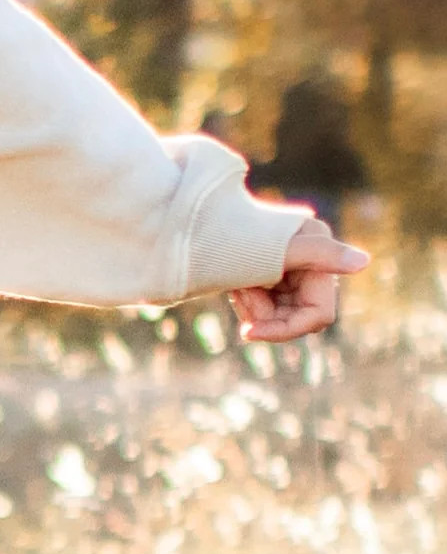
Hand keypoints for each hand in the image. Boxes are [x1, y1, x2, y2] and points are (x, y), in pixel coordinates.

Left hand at [231, 218, 367, 343]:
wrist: (190, 221)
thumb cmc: (229, 233)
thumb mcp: (273, 248)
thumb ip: (319, 254)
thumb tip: (363, 262)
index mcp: (319, 248)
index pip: (318, 313)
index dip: (287, 329)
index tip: (249, 333)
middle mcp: (310, 259)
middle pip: (298, 316)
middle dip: (264, 315)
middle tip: (237, 294)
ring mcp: (290, 268)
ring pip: (281, 314)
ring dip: (253, 308)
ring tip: (234, 285)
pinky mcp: (271, 274)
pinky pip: (266, 307)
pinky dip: (248, 303)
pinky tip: (234, 285)